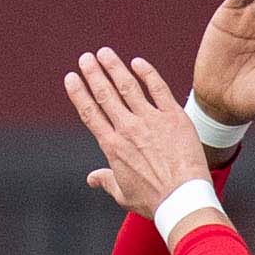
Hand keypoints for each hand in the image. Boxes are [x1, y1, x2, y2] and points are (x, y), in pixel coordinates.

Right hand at [65, 49, 217, 221]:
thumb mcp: (123, 194)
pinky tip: (137, 62)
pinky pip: (158, 88)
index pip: (90, 113)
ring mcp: (151, 120)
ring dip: (114, 67)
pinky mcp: (173, 117)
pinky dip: (147, 73)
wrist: (183, 200)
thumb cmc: (153, 201)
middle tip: (85, 58)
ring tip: (104, 53)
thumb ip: (106, 180)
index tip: (71, 78)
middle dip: (93, 73)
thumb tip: (92, 179)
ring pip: (128, 86)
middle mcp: (128, 129)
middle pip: (105, 94)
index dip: (79, 93)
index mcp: (112, 146)